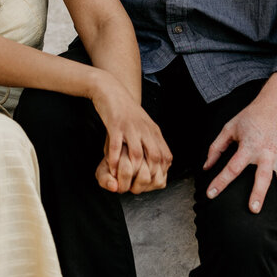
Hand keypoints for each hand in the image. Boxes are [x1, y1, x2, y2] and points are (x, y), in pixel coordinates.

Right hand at [89, 72, 171, 193]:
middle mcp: (146, 129)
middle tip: (137, 187)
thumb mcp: (143, 125)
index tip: (152, 183)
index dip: (161, 172)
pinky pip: (116, 145)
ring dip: (130, 171)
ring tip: (123, 182)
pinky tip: (111, 168)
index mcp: (153, 131)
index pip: (165, 156)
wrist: (111, 89)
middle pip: (154, 157)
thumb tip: (155, 161)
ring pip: (136, 154)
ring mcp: (131, 127)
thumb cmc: (125, 110)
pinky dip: (115, 159)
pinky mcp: (116, 124)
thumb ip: (150, 141)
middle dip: (147, 176)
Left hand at [203, 73, 276, 226]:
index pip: (232, 167)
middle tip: (254, 210)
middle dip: (259, 193)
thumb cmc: (252, 117)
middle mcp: (268, 153)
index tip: (210, 194)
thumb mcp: (229, 127)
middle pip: (264, 176)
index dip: (220, 181)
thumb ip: (216, 147)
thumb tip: (205, 167)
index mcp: (249, 145)